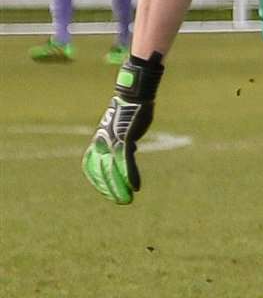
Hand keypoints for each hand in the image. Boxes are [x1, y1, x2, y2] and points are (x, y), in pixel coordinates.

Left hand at [83, 52, 162, 204]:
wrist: (134, 96)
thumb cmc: (130, 111)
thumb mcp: (125, 129)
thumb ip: (124, 142)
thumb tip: (130, 151)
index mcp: (98, 141)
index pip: (92, 167)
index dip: (98, 182)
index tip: (107, 193)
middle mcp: (101, 144)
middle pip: (102, 173)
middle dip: (110, 189)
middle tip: (119, 201)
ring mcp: (112, 142)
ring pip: (113, 171)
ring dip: (120, 188)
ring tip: (127, 200)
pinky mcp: (124, 140)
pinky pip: (126, 163)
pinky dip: (131, 176)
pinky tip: (136, 186)